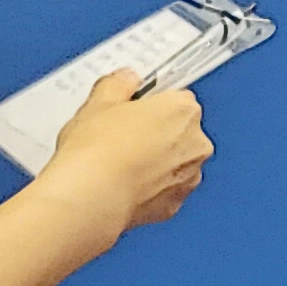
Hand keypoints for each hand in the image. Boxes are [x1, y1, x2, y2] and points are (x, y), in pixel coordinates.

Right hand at [37, 71, 209, 233]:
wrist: (90, 198)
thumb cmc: (96, 150)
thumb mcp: (98, 103)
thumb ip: (118, 84)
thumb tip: (126, 79)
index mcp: (183, 111)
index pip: (175, 98)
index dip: (149, 104)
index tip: (131, 110)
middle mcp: (196, 143)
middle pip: (178, 131)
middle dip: (154, 133)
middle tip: (118, 138)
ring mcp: (189, 176)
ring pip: (174, 163)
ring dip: (154, 163)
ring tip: (116, 166)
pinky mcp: (175, 205)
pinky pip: (164, 190)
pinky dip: (148, 189)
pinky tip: (121, 187)